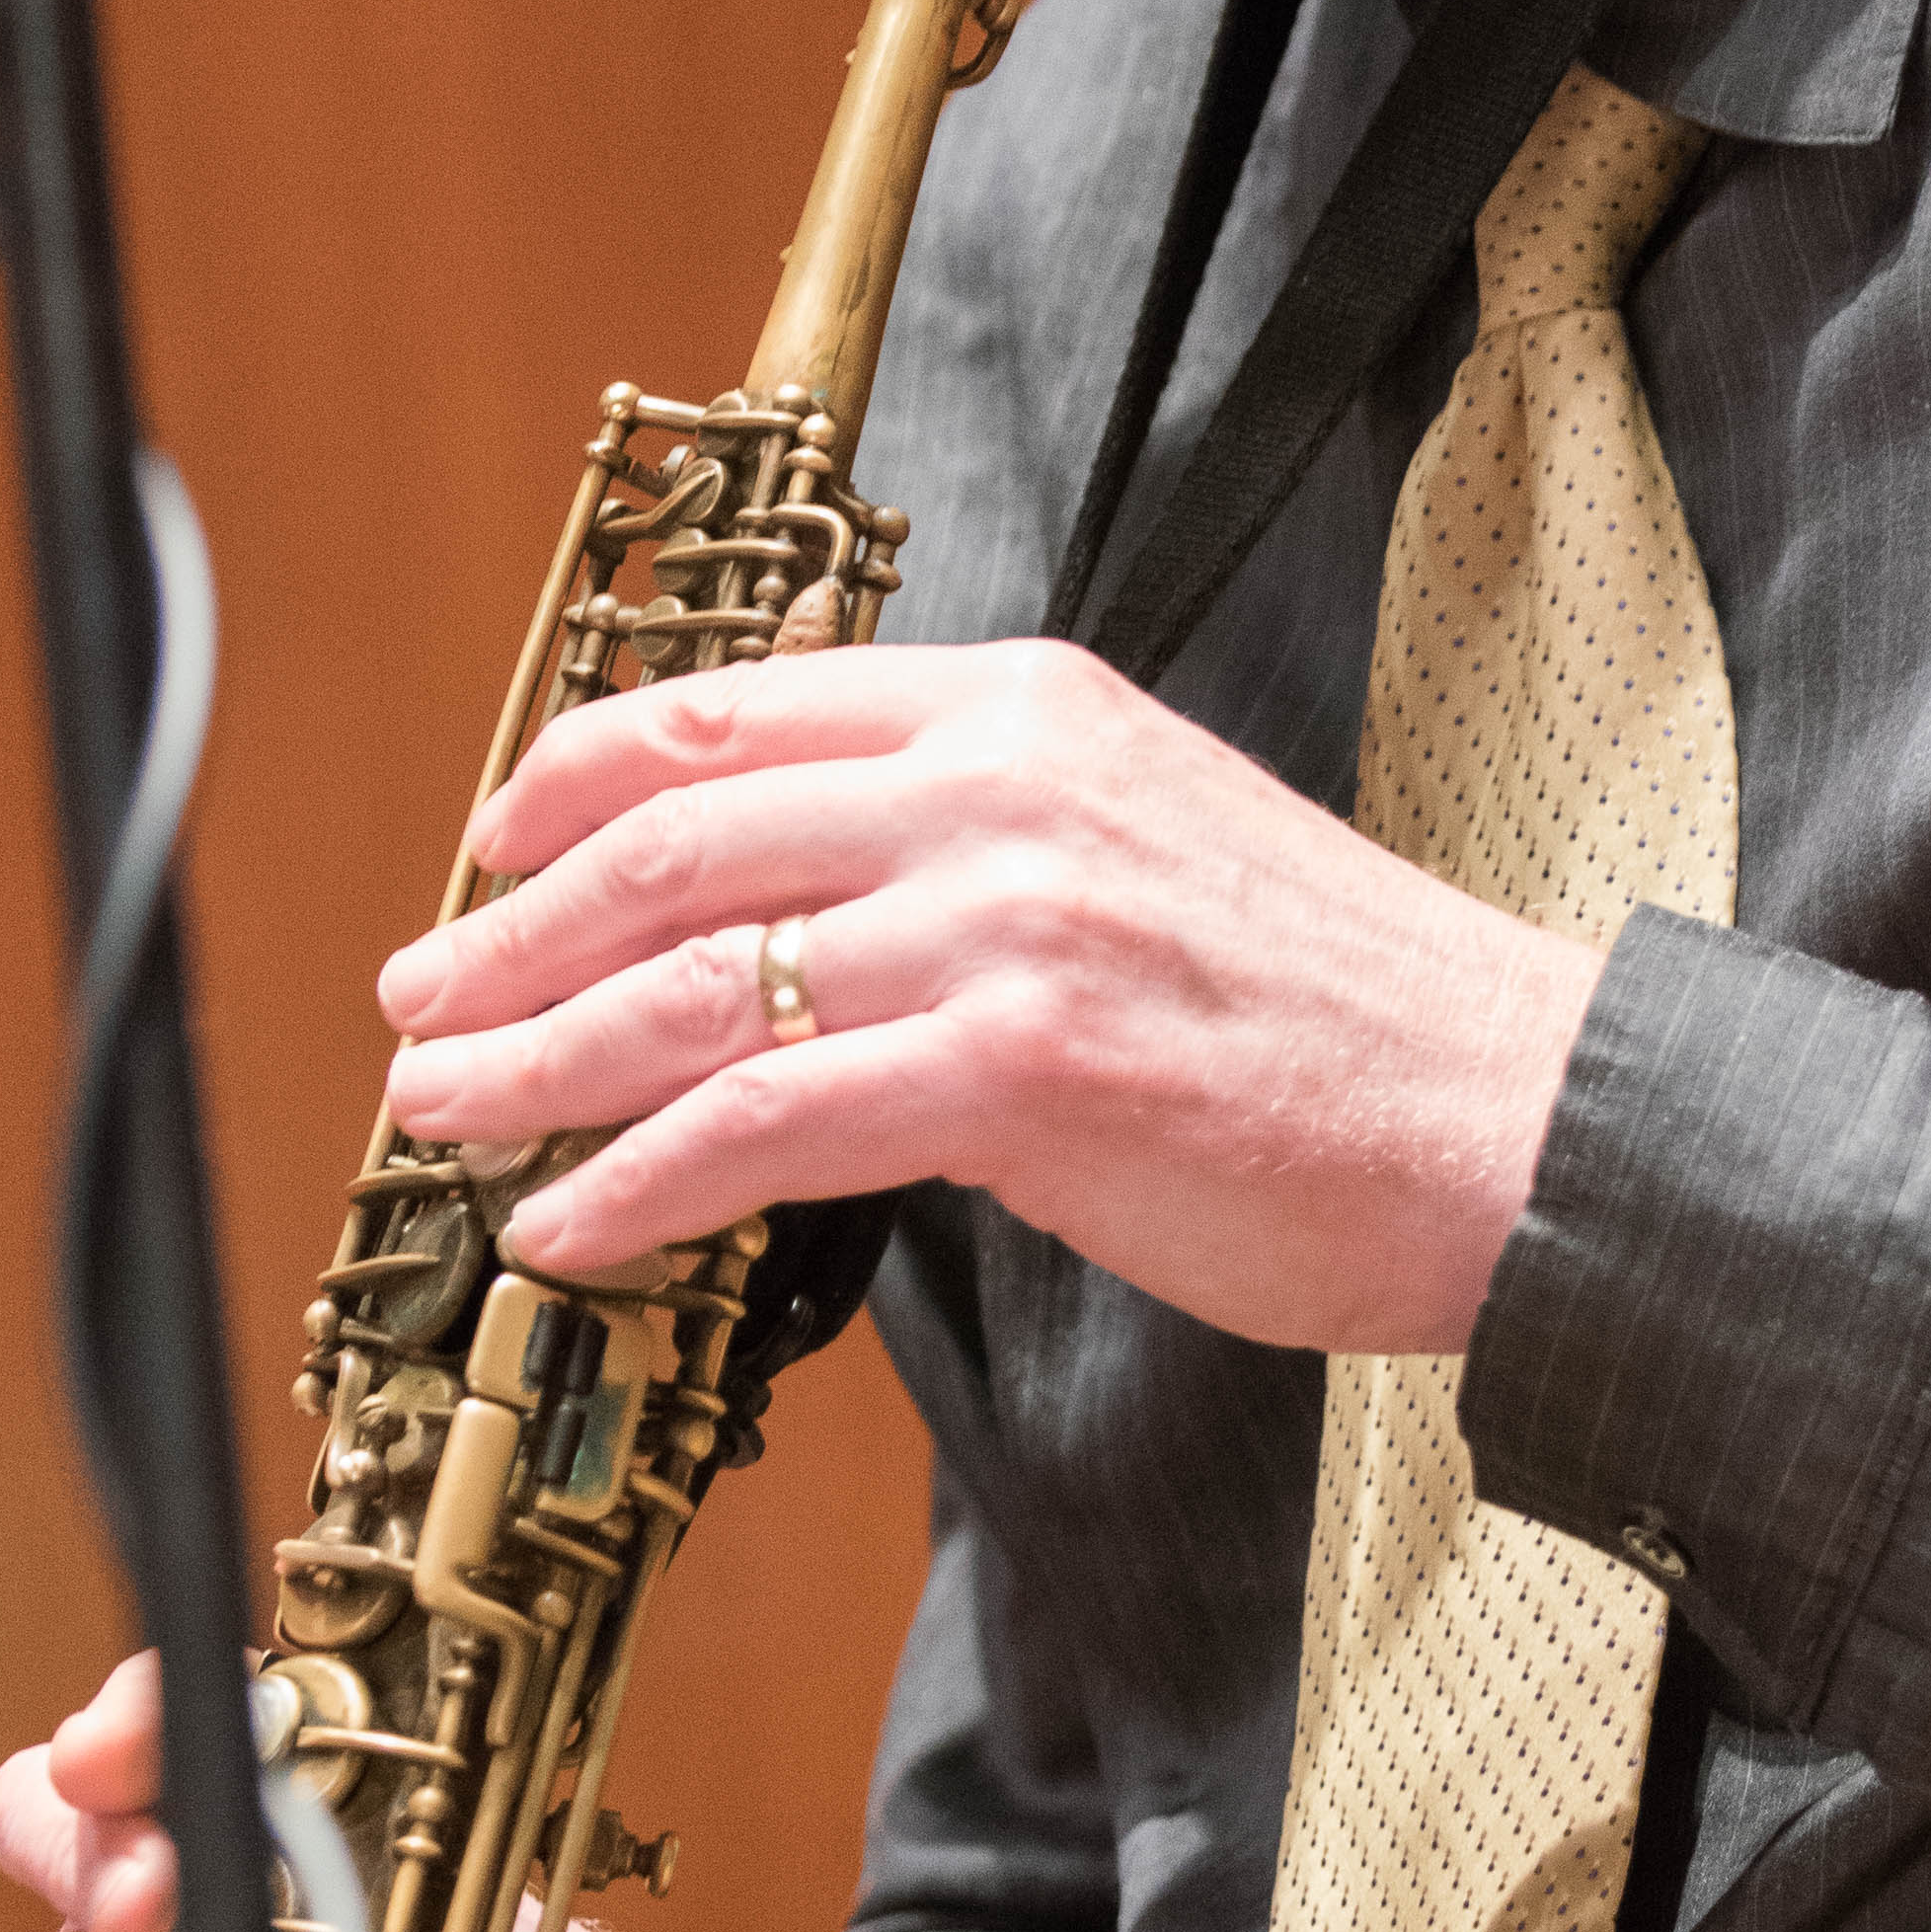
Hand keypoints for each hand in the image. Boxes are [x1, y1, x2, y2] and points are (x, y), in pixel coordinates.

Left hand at [374, 635, 1605, 1348]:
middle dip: (510, 934)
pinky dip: (634, 1182)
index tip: (492, 847)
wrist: (1510, 1117)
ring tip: (446, 1120)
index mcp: (1029, 702)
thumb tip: (815, 902)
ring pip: (689, 984)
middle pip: (675, 838)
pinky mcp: (1017, 1069)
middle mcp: (1001, 784)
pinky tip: (571, 1229)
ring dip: (533, 1064)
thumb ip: (987, 832)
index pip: (735, 709)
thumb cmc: (1345, 1018)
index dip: (573, 782)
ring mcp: (1007, 920)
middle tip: (419, 1007)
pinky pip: (758, 1126)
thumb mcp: (1153, 838)